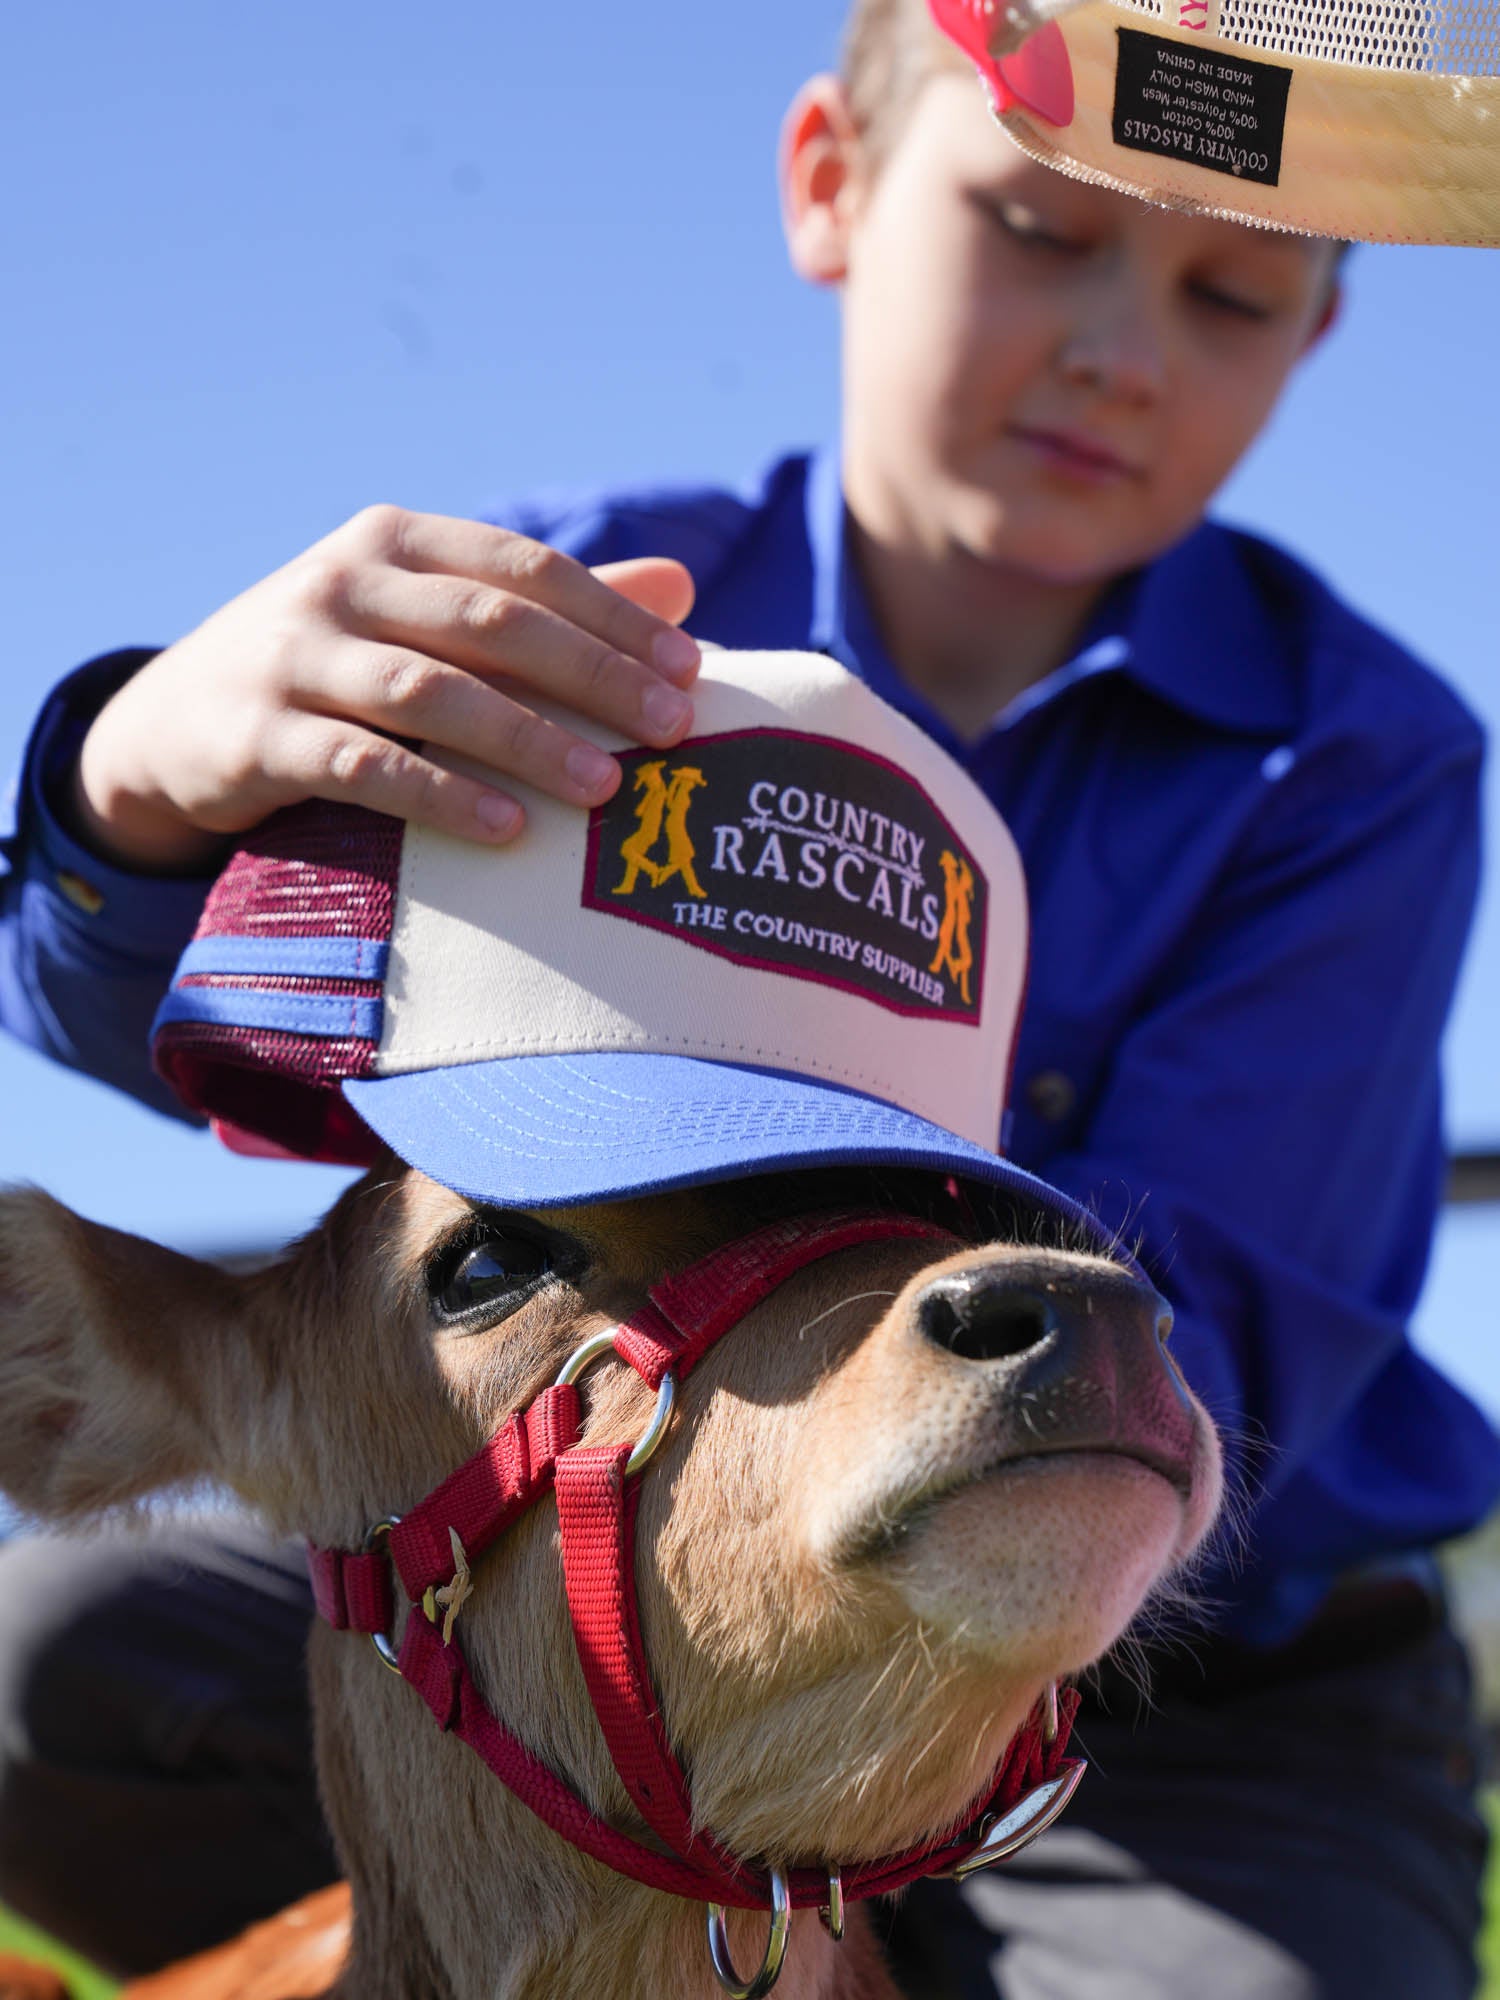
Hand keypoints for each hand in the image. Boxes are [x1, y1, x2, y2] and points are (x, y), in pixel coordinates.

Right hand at [71, 505, 701, 871]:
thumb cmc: (335, 665)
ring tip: (605, 787)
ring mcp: (295, 656)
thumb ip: (541, 605)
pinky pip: (363, 767)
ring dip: (526, 739)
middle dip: (593, 677)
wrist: (176, 721)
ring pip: (430, 692)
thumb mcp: (423, 616)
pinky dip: (440, 796)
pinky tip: (507, 828)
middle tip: (671, 730)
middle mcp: (344, 582)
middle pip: (490, 623)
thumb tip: (680, 590)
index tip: (693, 669)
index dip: (613, 618)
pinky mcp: (259, 736)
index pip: (525, 569)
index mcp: (398, 539)